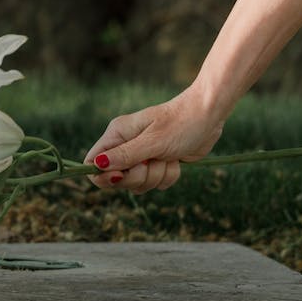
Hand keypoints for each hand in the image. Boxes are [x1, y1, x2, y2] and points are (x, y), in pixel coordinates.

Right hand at [82, 88, 224, 193]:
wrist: (209, 116)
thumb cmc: (181, 122)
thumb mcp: (152, 141)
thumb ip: (125, 155)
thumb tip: (96, 165)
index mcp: (117, 135)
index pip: (92, 162)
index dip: (102, 176)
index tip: (121, 174)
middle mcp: (125, 146)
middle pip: (116, 180)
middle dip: (137, 177)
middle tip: (152, 161)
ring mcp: (141, 157)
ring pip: (138, 185)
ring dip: (156, 176)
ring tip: (168, 157)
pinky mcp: (157, 164)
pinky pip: (156, 184)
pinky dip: (168, 176)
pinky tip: (176, 160)